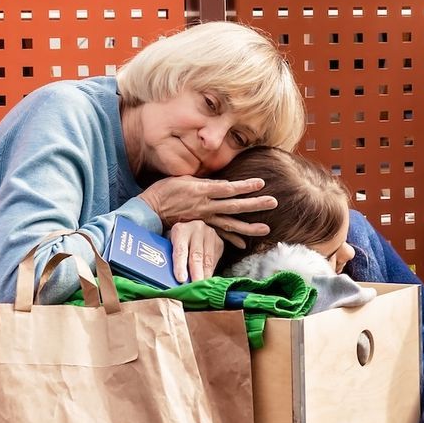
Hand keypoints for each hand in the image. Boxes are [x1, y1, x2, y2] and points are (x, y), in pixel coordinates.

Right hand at [139, 175, 275, 237]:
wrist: (150, 209)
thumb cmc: (165, 190)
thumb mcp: (183, 179)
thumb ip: (204, 182)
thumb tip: (221, 183)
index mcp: (202, 190)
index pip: (227, 188)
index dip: (244, 186)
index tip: (261, 183)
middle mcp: (206, 205)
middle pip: (234, 205)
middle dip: (255, 204)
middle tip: (274, 202)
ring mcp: (204, 218)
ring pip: (230, 223)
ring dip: (248, 227)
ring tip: (266, 229)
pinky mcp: (199, 227)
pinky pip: (217, 235)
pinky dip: (230, 240)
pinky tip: (244, 244)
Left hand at [168, 220, 226, 283]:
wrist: (192, 228)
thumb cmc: (178, 241)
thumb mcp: (170, 245)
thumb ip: (171, 258)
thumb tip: (170, 279)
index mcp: (180, 230)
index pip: (180, 250)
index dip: (180, 266)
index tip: (181, 279)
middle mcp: (196, 230)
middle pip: (196, 255)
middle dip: (196, 274)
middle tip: (195, 288)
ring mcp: (210, 235)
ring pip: (208, 260)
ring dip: (205, 276)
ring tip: (201, 288)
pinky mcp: (219, 242)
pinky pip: (215, 260)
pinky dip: (210, 272)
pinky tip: (206, 280)